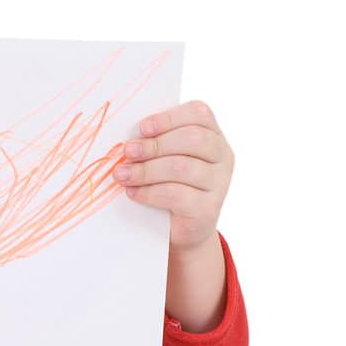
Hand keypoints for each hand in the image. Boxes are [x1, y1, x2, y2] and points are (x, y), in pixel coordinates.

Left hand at [113, 98, 233, 254]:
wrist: (180, 231)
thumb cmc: (168, 187)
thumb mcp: (165, 160)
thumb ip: (156, 143)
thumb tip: (129, 139)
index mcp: (213, 136)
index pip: (200, 114)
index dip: (169, 118)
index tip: (142, 128)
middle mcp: (222, 157)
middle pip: (192, 139)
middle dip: (155, 144)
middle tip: (128, 151)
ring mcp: (219, 184)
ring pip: (182, 167)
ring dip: (146, 170)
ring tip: (123, 174)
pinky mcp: (208, 209)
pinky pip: (176, 195)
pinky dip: (150, 192)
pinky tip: (133, 192)